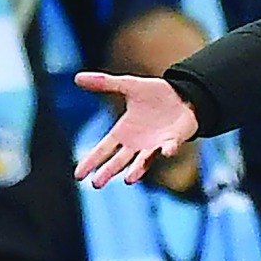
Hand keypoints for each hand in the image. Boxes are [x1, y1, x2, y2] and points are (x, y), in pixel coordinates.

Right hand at [72, 72, 198, 187]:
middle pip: (119, 160)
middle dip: (109, 171)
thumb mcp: (129, 85)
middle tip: (97, 183)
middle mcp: (137, 143)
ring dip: (137, 169)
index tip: (79, 175)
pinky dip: (168, 150)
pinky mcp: (173, 140)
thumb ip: (106, 83)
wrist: (183, 95)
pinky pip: (169, 147)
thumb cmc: (154, 94)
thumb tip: (77, 77)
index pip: (103, 148)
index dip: (91, 161)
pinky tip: (167, 152)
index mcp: (123, 132)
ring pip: (143, 161)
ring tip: (129, 179)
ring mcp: (155, 144)